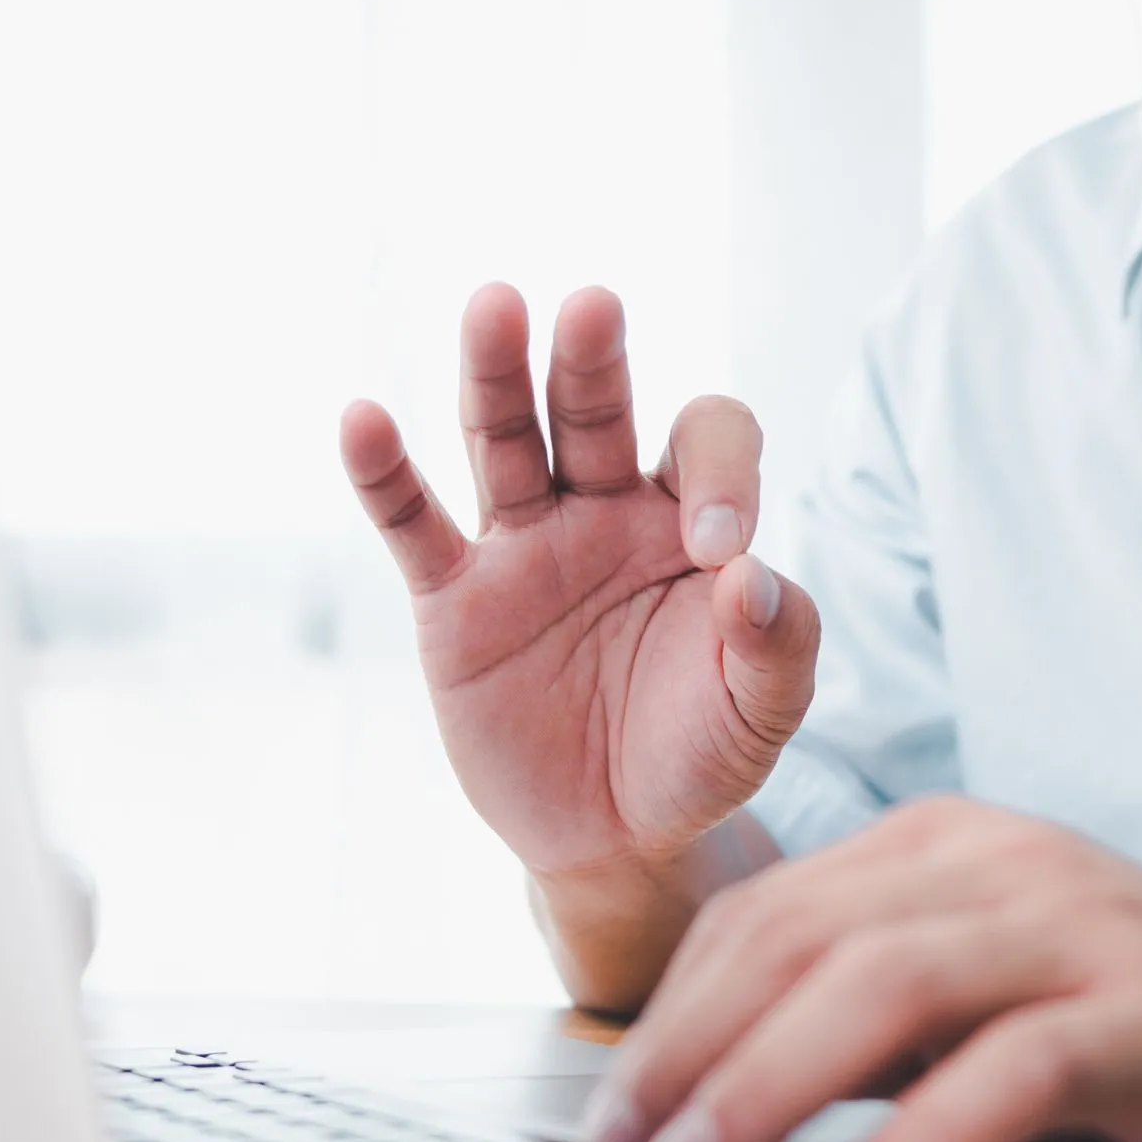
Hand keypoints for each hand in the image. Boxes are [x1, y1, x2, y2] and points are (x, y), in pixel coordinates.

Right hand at [340, 284, 819, 878]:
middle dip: (593, 363)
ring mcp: (525, 546)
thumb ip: (779, 648)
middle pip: (595, 410)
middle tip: (595, 308)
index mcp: (691, 517)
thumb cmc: (699, 753)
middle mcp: (605, 509)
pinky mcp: (454, 601)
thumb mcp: (761, 716)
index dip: (721, 478)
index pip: (708, 443)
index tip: (717, 553)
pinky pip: (415, 526)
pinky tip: (362, 419)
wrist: (614, 835)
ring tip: (494, 306)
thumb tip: (753, 578)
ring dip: (497, 375)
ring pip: (505, 441)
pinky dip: (384, 475)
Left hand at [579, 798, 1141, 1141]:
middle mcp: (1000, 866)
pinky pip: (1020, 1066)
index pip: (765, 911)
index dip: (671, 1011)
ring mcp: (1079, 931)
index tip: (613, 1109)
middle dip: (690, 1052)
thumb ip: (869, 1016)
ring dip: (770, 1087)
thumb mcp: (984, 990)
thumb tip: (713, 1094)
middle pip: (801, 940)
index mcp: (943, 847)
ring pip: (884, 986)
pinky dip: (931, 1136)